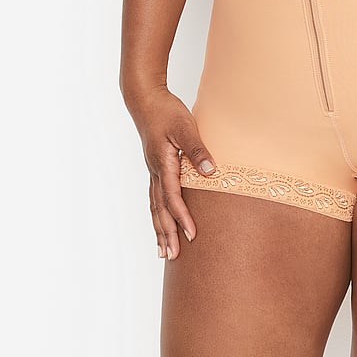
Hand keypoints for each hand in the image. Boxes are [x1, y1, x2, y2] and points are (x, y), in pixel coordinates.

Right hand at [128, 86, 216, 260]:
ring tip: (162, 252)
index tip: (192, 235)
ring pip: (154, 206)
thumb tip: (210, 171)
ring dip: (159, 229)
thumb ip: (197, 149)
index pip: (173, 197)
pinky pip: (154, 197)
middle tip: (172, 257)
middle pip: (160, 209)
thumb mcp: (185, 127)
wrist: (145, 99)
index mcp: (163, 164)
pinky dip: (157, 214)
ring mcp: (153, 170)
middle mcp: (155, 171)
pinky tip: (160, 221)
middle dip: (167, 233)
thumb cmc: (166, 111)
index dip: (182, 217)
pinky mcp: (154, 166)